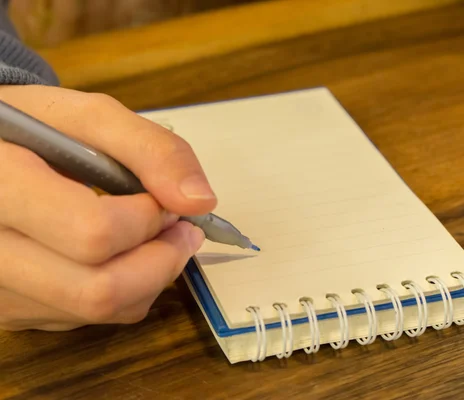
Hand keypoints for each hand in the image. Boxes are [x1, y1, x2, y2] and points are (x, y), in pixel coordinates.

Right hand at [0, 85, 216, 330]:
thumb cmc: (29, 130)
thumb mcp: (86, 116)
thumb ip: (149, 149)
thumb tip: (200, 202)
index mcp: (0, 188)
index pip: (92, 233)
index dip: (147, 220)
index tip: (163, 199)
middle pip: (99, 291)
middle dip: (163, 260)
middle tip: (182, 228)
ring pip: (98, 312)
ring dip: (150, 278)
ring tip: (156, 237)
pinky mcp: (8, 312)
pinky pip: (85, 320)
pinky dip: (125, 291)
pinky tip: (121, 255)